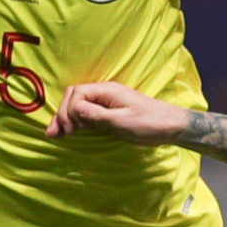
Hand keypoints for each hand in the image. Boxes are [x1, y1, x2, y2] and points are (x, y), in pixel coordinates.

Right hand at [46, 82, 190, 143]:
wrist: (172, 126)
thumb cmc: (150, 124)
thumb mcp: (122, 122)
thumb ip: (97, 115)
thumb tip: (74, 108)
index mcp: (107, 91)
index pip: (77, 93)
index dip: (68, 110)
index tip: (69, 129)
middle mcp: (105, 94)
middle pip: (74, 97)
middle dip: (63, 114)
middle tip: (55, 134)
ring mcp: (107, 103)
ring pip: (79, 106)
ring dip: (66, 119)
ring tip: (55, 135)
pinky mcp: (110, 113)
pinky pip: (88, 114)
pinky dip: (77, 123)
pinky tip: (69, 133)